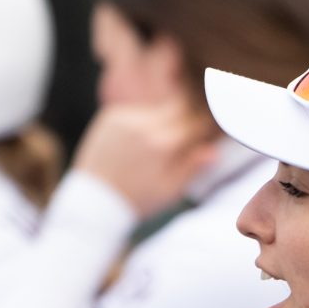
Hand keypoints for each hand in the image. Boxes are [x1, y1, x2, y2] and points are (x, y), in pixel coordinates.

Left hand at [73, 100, 217, 218]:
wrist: (93, 201)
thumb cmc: (137, 200)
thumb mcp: (170, 190)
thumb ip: (193, 167)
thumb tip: (214, 150)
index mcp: (162, 145)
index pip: (196, 122)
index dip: (206, 125)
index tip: (210, 130)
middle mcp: (144, 126)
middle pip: (179, 106)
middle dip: (188, 116)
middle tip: (192, 128)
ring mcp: (125, 118)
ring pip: (158, 108)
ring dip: (165, 119)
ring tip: (159, 144)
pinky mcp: (110, 116)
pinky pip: (137, 111)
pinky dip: (143, 122)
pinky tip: (139, 142)